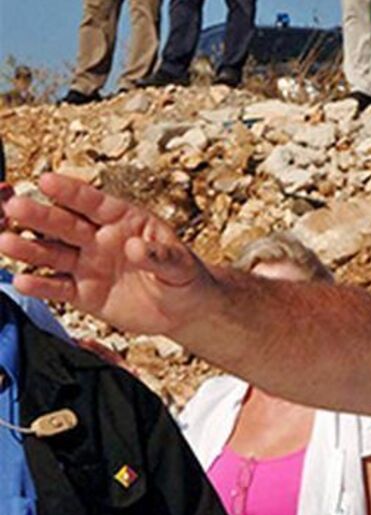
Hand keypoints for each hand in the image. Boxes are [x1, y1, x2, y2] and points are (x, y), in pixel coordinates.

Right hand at [0, 173, 212, 335]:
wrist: (183, 309)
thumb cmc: (184, 277)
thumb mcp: (180, 265)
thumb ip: (159, 256)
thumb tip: (135, 247)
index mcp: (123, 221)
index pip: (94, 203)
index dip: (72, 192)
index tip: (47, 180)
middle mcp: (98, 239)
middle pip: (64, 224)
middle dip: (40, 215)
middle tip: (14, 206)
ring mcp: (87, 265)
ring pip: (53, 253)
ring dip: (29, 248)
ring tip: (5, 242)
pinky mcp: (83, 293)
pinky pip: (58, 287)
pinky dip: (41, 285)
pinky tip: (22, 281)